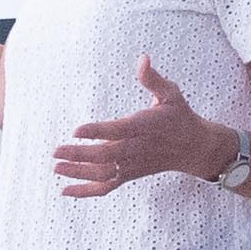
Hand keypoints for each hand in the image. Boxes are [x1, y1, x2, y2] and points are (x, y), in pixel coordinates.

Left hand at [54, 60, 242, 197]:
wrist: (194, 147)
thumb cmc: (179, 116)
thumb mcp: (171, 94)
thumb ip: (153, 79)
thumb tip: (142, 58)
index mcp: (146, 126)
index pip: (119, 130)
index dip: (98, 132)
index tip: (76, 130)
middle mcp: (138, 148)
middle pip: (107, 155)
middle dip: (80, 155)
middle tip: (56, 151)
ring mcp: (133, 165)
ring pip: (104, 173)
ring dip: (79, 173)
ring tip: (56, 167)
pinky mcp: (130, 175)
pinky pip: (107, 186)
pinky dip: (86, 191)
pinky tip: (64, 190)